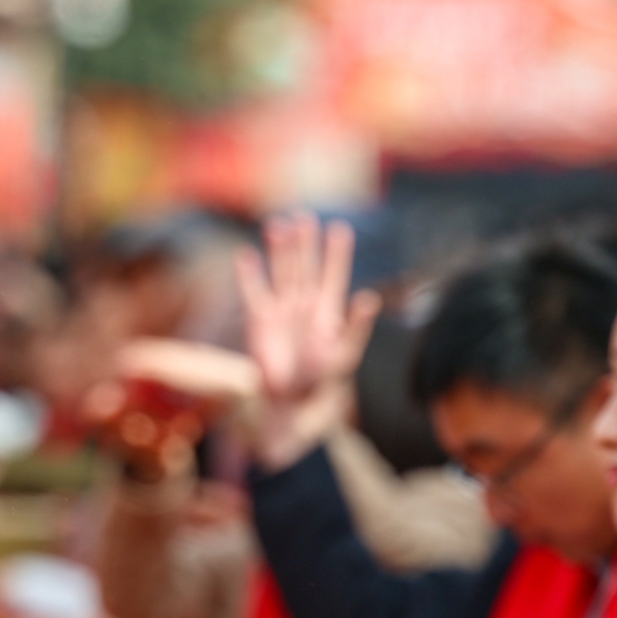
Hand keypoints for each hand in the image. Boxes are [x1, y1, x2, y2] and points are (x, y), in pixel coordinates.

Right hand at [235, 211, 378, 470]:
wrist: (289, 400)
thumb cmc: (321, 380)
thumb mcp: (344, 354)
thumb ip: (357, 327)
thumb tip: (371, 298)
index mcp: (328, 310)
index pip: (334, 274)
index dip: (337, 253)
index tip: (340, 228)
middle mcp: (304, 303)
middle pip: (306, 266)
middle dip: (306, 243)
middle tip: (306, 218)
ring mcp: (281, 309)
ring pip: (281, 271)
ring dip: (280, 250)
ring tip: (278, 225)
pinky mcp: (259, 320)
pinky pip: (253, 291)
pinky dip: (248, 274)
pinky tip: (245, 255)